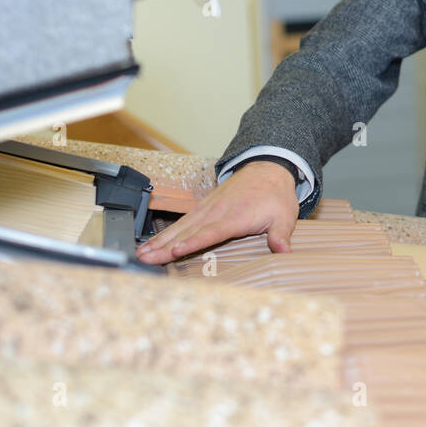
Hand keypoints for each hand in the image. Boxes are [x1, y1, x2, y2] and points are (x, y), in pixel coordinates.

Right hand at [135, 160, 300, 263]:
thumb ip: (280, 235)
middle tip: (143, 258)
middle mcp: (216, 212)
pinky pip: (182, 222)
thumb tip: (284, 251)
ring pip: (180, 227)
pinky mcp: (204, 207)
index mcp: (234, 216)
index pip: (209, 233)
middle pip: (186, 232)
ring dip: (159, 240)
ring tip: (140, 253)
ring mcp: (208, 208)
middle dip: (164, 246)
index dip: (191, 243)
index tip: (174, 252)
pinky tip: (154, 243)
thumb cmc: (276, 195)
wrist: (268, 168)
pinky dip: (167, 233)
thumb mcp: (284, 215)